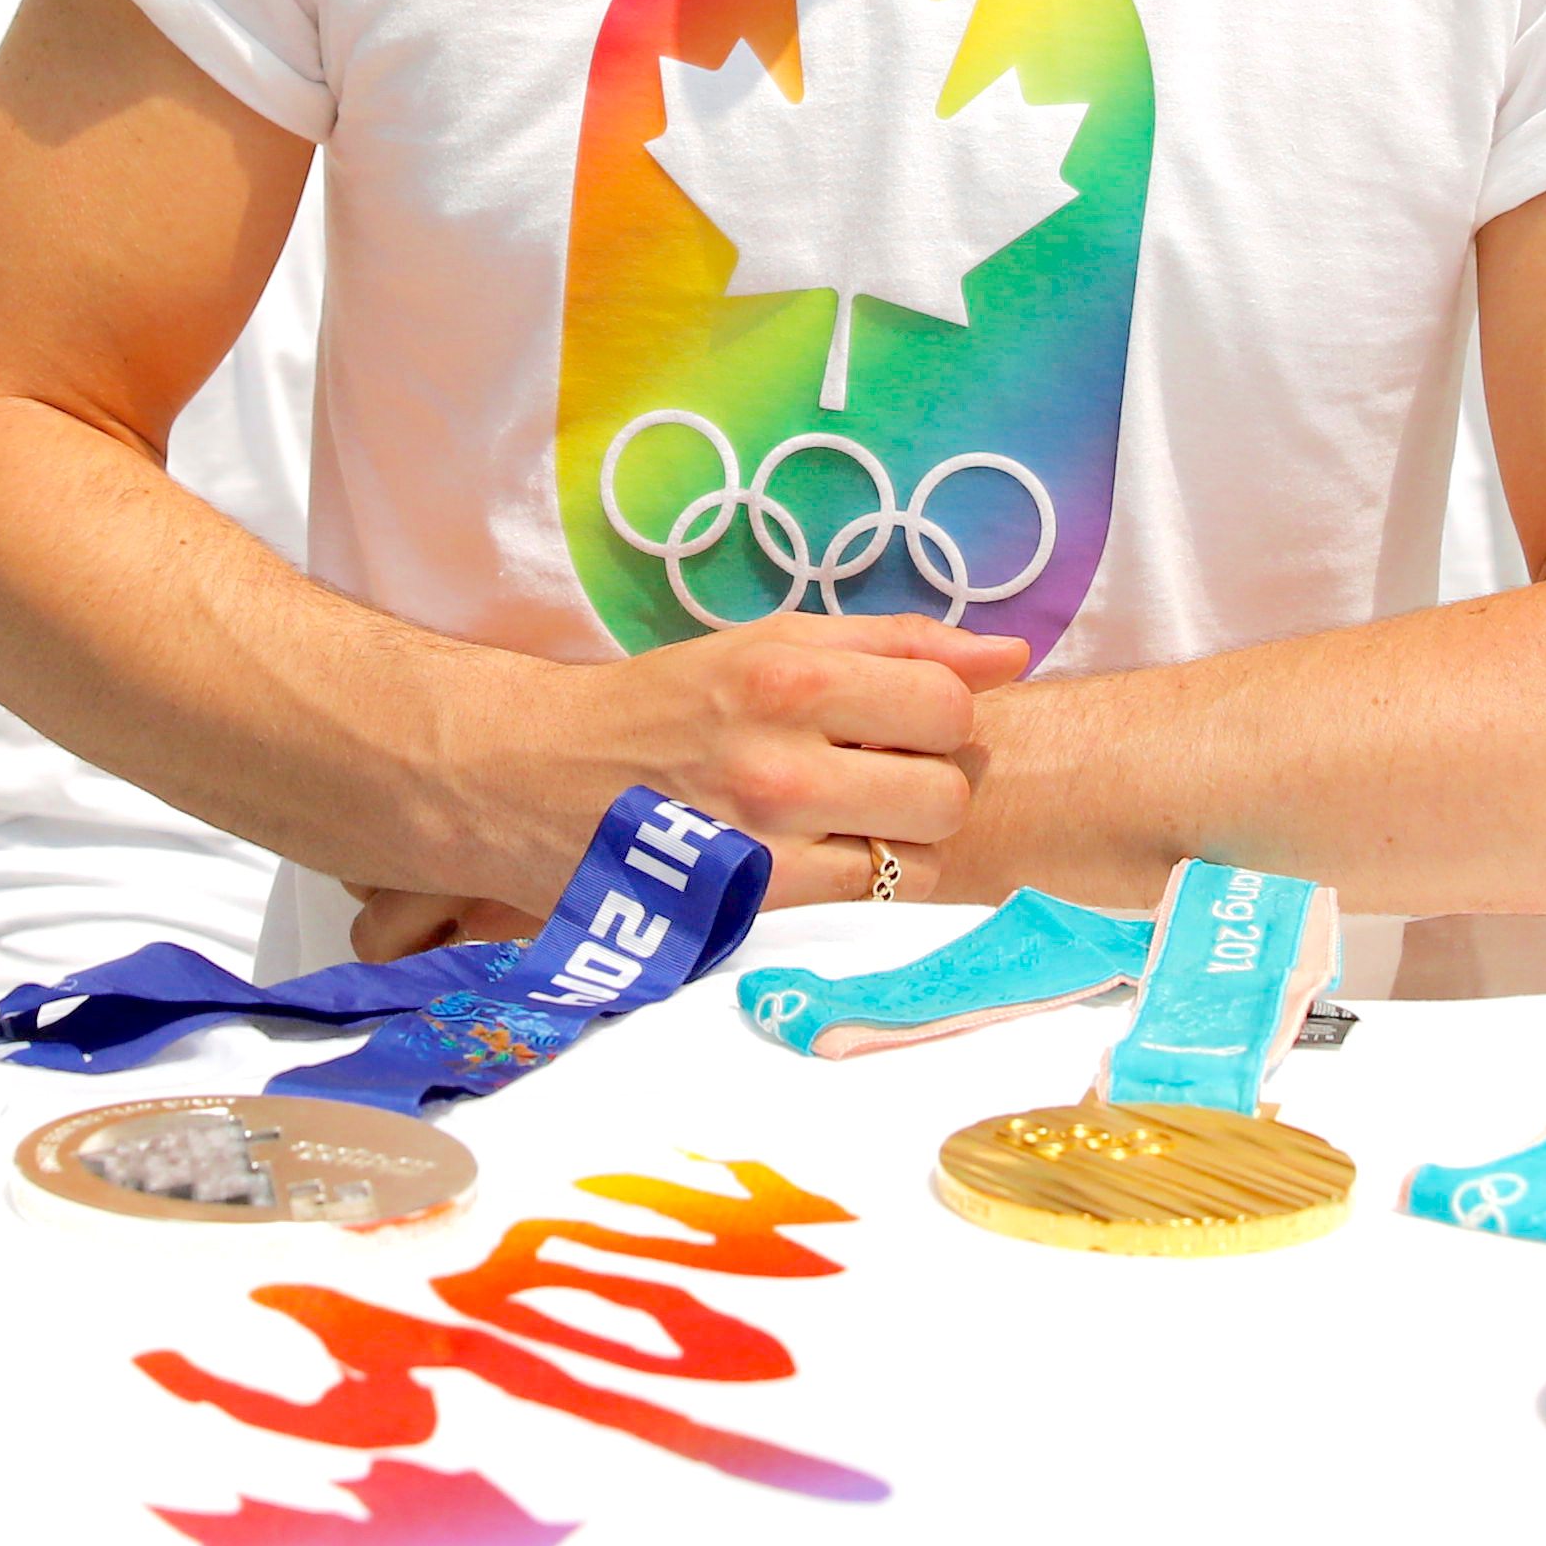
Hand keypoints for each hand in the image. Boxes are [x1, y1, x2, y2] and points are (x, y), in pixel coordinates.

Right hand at [470, 616, 1025, 913]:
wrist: (535, 776)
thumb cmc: (664, 703)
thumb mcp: (768, 641)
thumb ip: (894, 643)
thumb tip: (1009, 656)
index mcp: (787, 673)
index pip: (949, 704)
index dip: (941, 717)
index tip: (898, 723)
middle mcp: (778, 758)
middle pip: (949, 789)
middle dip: (929, 782)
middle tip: (875, 775)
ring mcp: (765, 842)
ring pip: (919, 855)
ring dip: (900, 839)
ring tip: (846, 818)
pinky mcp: (750, 903)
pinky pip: (869, 899)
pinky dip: (863, 879)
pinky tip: (817, 854)